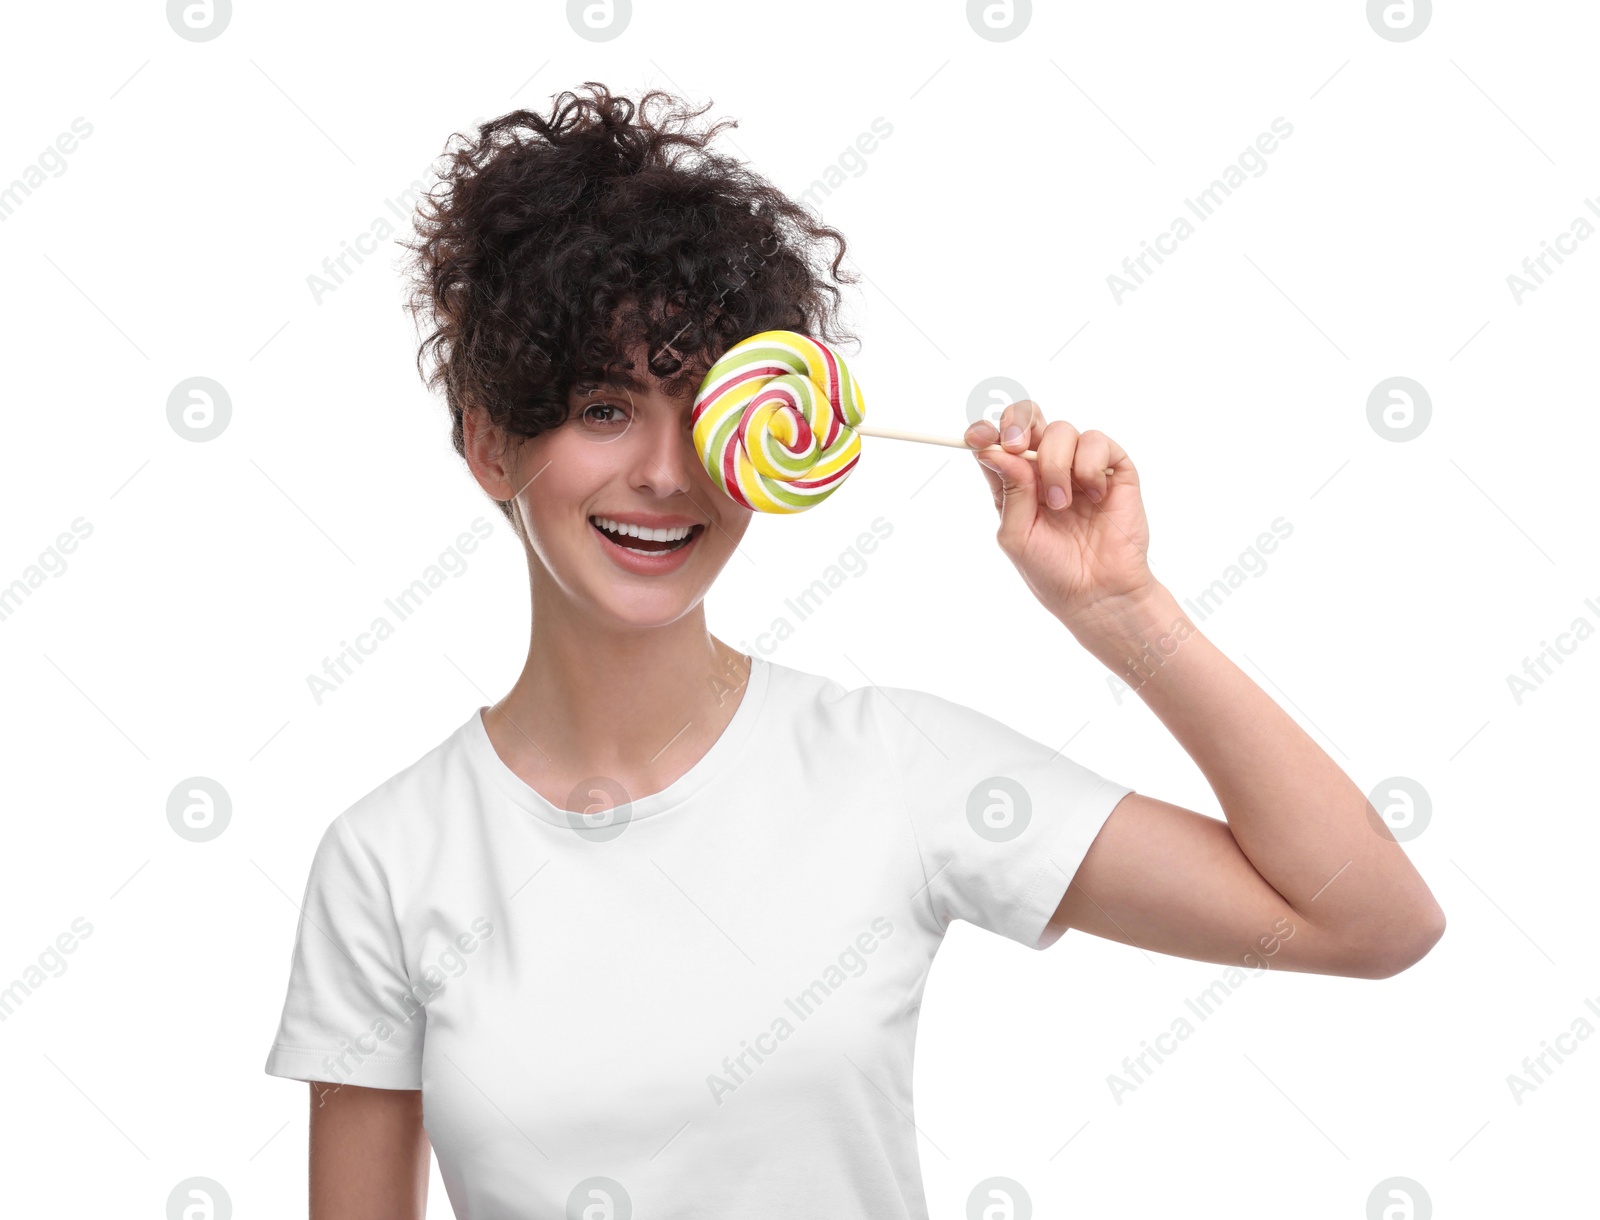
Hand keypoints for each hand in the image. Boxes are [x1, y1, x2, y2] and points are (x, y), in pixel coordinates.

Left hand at [965, 402, 1155, 627]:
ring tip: (1062, 504)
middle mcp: (1046, 468)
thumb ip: (1009, 492)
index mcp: (1016, 482)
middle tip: (1019, 446)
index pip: (997, 442)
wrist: (1099, 593)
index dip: (986, 431)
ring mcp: (1079, 466)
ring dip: (1056, 465)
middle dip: (1019, 423)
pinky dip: (1089, 467)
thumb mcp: (1017, 535)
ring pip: (1062, 430)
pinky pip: (1097, 442)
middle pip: (1028, 418)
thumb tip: (994, 451)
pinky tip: (1094, 497)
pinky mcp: (1113, 469)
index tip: (978, 435)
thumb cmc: (1052, 570)